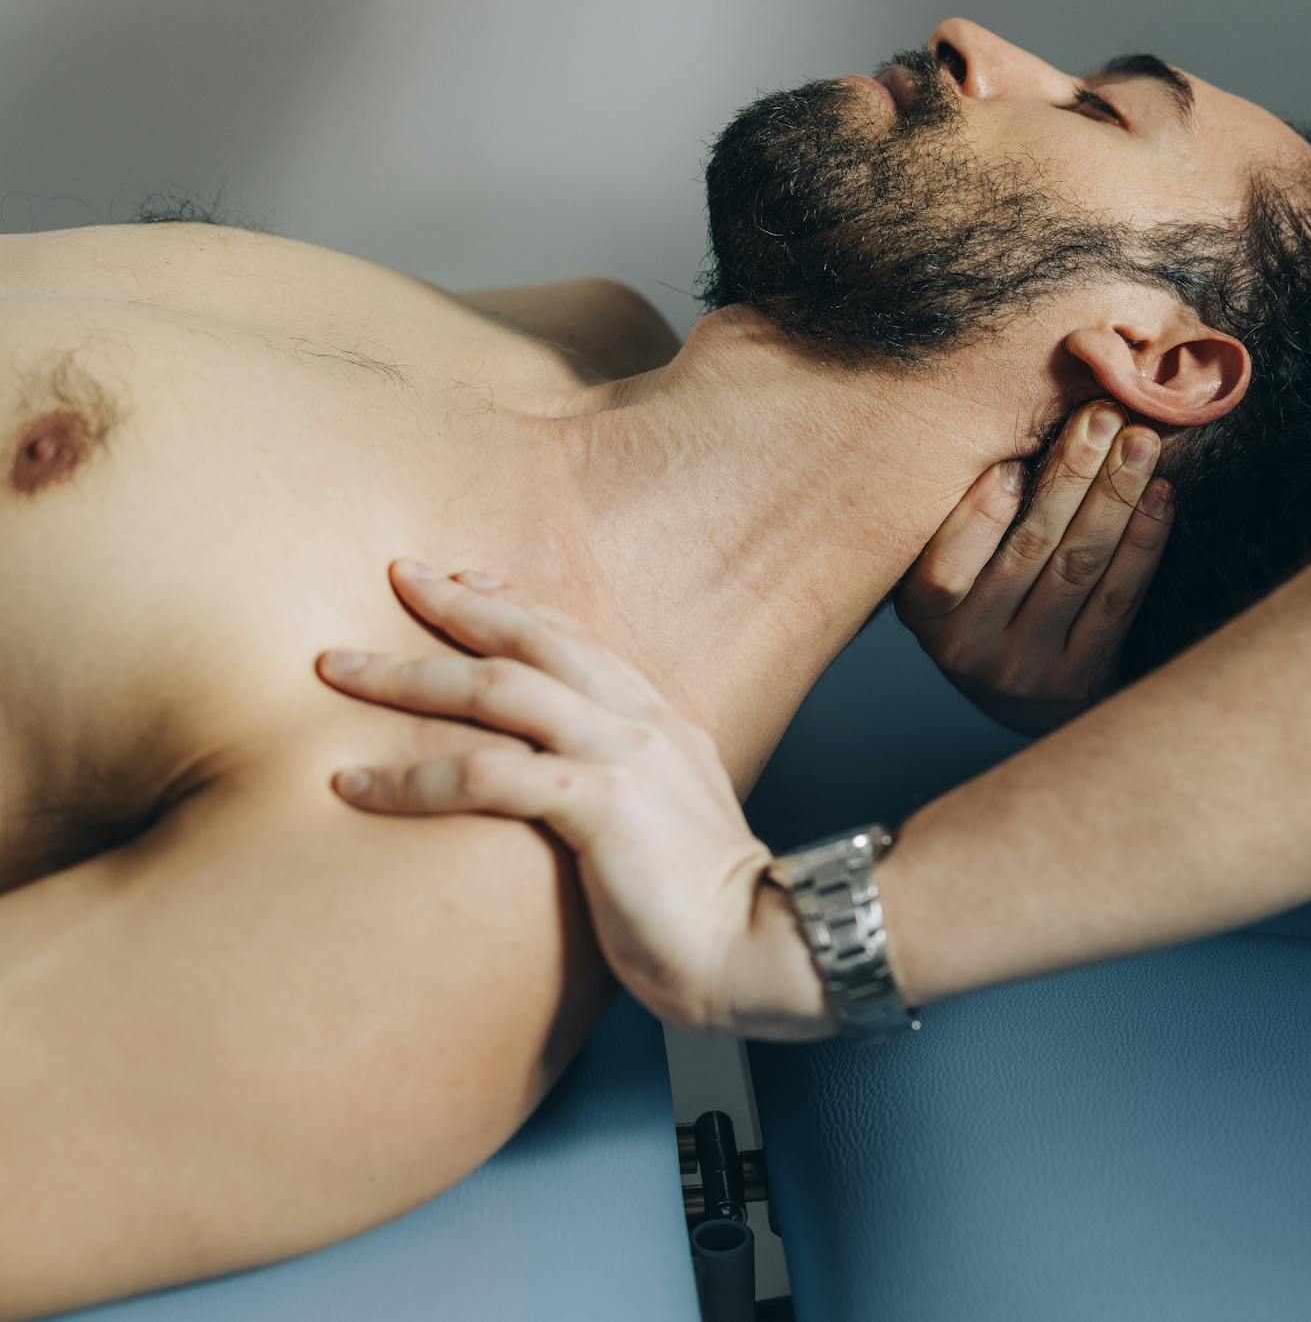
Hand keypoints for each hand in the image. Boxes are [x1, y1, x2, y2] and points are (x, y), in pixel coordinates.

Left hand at [316, 561, 832, 1039]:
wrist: (760, 949)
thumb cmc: (710, 911)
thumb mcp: (669, 827)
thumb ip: (628, 794)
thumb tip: (573, 804)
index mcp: (664, 722)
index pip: (580, 638)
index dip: (515, 603)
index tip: (460, 581)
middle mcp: (644, 722)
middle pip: (533, 637)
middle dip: (455, 603)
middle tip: (394, 573)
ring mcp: (623, 756)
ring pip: (497, 689)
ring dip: (407, 674)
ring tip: (336, 669)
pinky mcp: (600, 804)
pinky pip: (486, 776)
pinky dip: (411, 777)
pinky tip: (356, 786)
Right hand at [896, 400, 1171, 733]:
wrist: (1020, 692)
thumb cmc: (983, 597)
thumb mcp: (950, 562)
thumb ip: (968, 506)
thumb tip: (1015, 407)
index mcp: (924, 611)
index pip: (946, 565)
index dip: (980, 514)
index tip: (1011, 459)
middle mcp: (968, 647)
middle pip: (1028, 550)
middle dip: (1071, 474)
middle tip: (1103, 415)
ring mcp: (1027, 668)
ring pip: (1079, 568)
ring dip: (1115, 496)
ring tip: (1140, 442)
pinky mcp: (1081, 678)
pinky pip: (1118, 599)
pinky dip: (1143, 541)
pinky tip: (1160, 495)